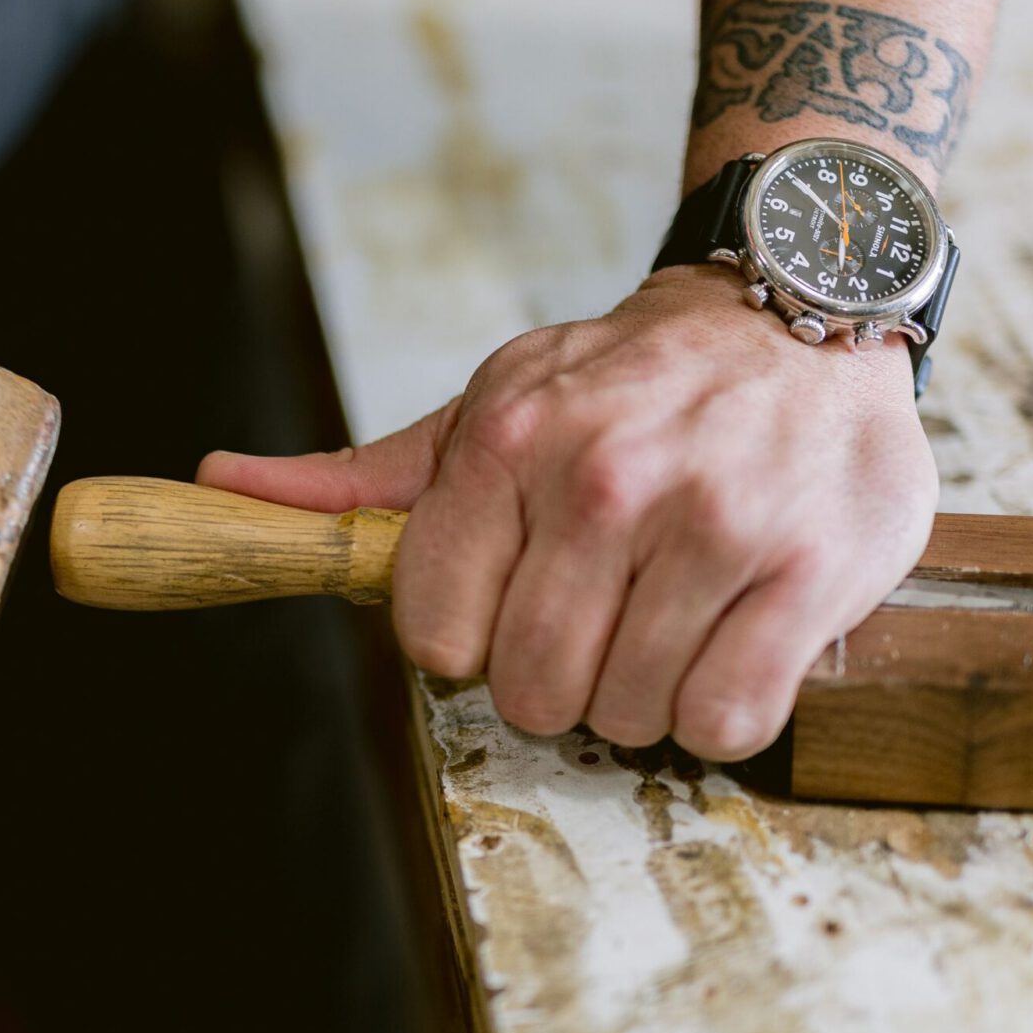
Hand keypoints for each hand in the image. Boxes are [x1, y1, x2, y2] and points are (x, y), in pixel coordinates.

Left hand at [198, 266, 936, 759]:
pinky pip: (727, 720)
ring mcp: (713, 524)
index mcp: (508, 443)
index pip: (436, 637)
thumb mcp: (489, 406)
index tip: (514, 607)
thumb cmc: (630, 381)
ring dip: (647, 693)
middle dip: (563, 680)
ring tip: (674, 615)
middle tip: (604, 617)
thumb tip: (222, 483)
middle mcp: (605, 480)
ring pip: (631, 715)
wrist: (795, 312)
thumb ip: (366, 477)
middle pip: (535, 693)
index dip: (473, 642)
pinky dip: (721, 711)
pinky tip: (730, 643)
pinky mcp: (810, 569)